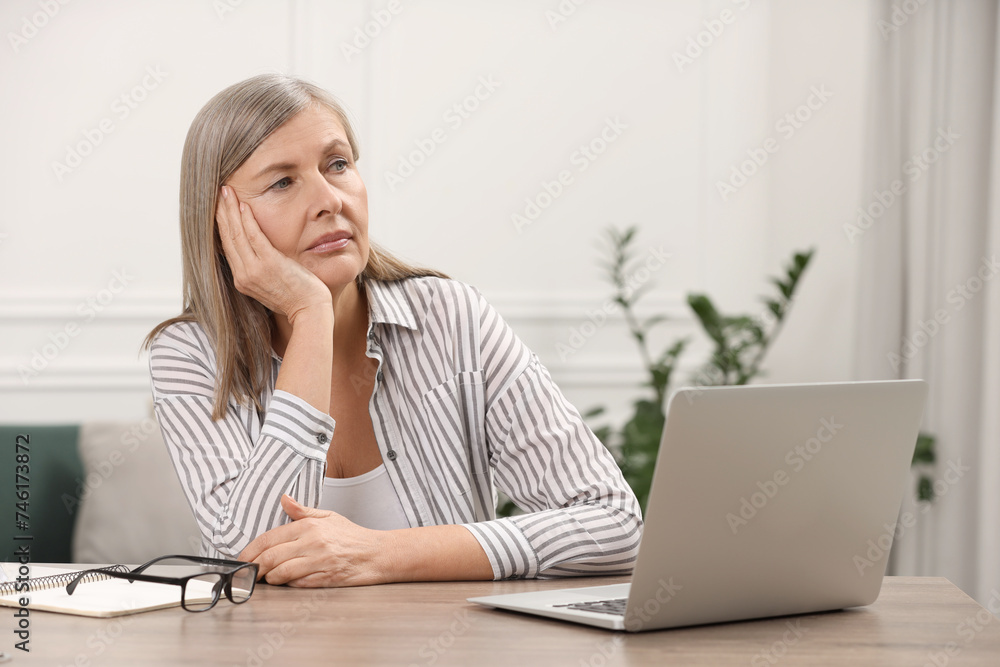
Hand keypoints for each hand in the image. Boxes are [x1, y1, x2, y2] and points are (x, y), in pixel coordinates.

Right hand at [216, 186, 331, 322]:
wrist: (310, 310)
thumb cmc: (296, 297)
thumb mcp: (272, 283)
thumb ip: (261, 268)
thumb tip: (259, 252)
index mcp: (243, 280)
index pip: (227, 247)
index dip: (222, 224)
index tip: (220, 207)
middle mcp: (243, 275)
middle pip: (227, 237)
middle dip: (222, 212)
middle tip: (220, 192)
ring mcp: (254, 271)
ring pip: (236, 234)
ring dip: (230, 210)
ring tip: (227, 192)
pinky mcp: (269, 264)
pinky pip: (254, 237)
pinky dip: (247, 220)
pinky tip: (244, 205)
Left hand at [237, 495, 388, 586]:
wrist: (377, 553)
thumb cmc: (352, 536)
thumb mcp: (328, 517)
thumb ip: (302, 511)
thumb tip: (284, 499)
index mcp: (309, 526)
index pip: (270, 538)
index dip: (251, 550)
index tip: (243, 557)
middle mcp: (312, 542)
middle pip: (270, 557)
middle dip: (254, 567)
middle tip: (248, 572)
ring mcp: (319, 561)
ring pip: (281, 573)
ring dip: (269, 578)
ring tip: (266, 578)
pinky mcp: (325, 578)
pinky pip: (297, 584)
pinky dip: (287, 585)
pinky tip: (285, 582)